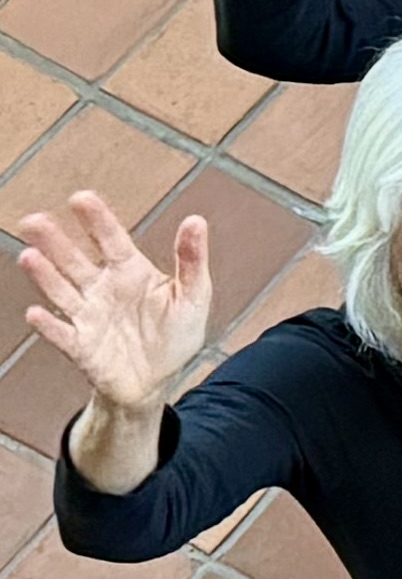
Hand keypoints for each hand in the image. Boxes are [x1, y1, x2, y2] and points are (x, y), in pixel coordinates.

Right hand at [16, 190, 211, 417]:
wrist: (158, 381)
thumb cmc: (176, 333)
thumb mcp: (194, 295)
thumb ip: (193, 260)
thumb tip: (196, 220)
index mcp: (131, 271)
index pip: (112, 240)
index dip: (97, 219)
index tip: (81, 197)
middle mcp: (103, 289)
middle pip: (75, 261)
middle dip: (55, 241)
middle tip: (34, 220)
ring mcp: (88, 317)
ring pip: (62, 291)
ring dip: (45, 276)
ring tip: (29, 256)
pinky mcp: (80, 347)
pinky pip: (62, 334)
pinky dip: (49, 325)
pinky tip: (35, 313)